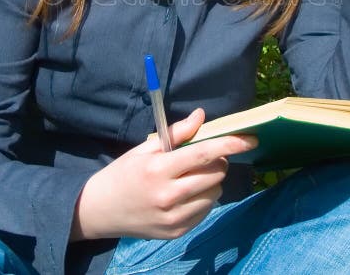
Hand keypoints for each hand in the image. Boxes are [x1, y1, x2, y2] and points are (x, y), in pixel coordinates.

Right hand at [70, 108, 257, 240]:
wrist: (99, 211)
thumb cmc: (122, 174)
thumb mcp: (144, 149)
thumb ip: (176, 133)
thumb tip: (201, 116)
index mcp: (158, 169)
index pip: (202, 154)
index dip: (229, 145)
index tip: (249, 138)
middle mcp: (168, 196)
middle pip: (215, 175)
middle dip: (217, 162)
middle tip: (202, 159)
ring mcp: (174, 218)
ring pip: (215, 193)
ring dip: (211, 182)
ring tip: (189, 178)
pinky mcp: (177, 232)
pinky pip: (206, 210)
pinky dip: (203, 199)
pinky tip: (184, 195)